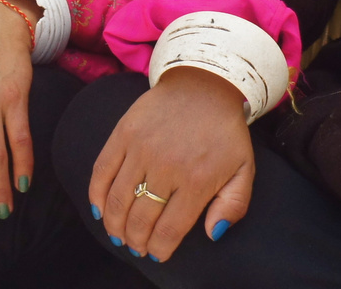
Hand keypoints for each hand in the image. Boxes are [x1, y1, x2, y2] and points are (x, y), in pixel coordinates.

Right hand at [89, 66, 253, 260]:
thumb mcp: (244, 168)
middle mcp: (167, 166)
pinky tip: (100, 210)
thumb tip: (213, 234)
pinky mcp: (124, 132)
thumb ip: (234, 205)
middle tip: (136, 247)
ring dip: (114, 225)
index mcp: (198, 180)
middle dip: (136, 241)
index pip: (169, 229)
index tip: (156, 254)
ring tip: (119, 235)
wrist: (204, 85)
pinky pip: (102, 172)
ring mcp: (142, 148)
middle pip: (140, 220)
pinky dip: (96, 196)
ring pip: (117, 200)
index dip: (159, 249)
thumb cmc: (224, 132)